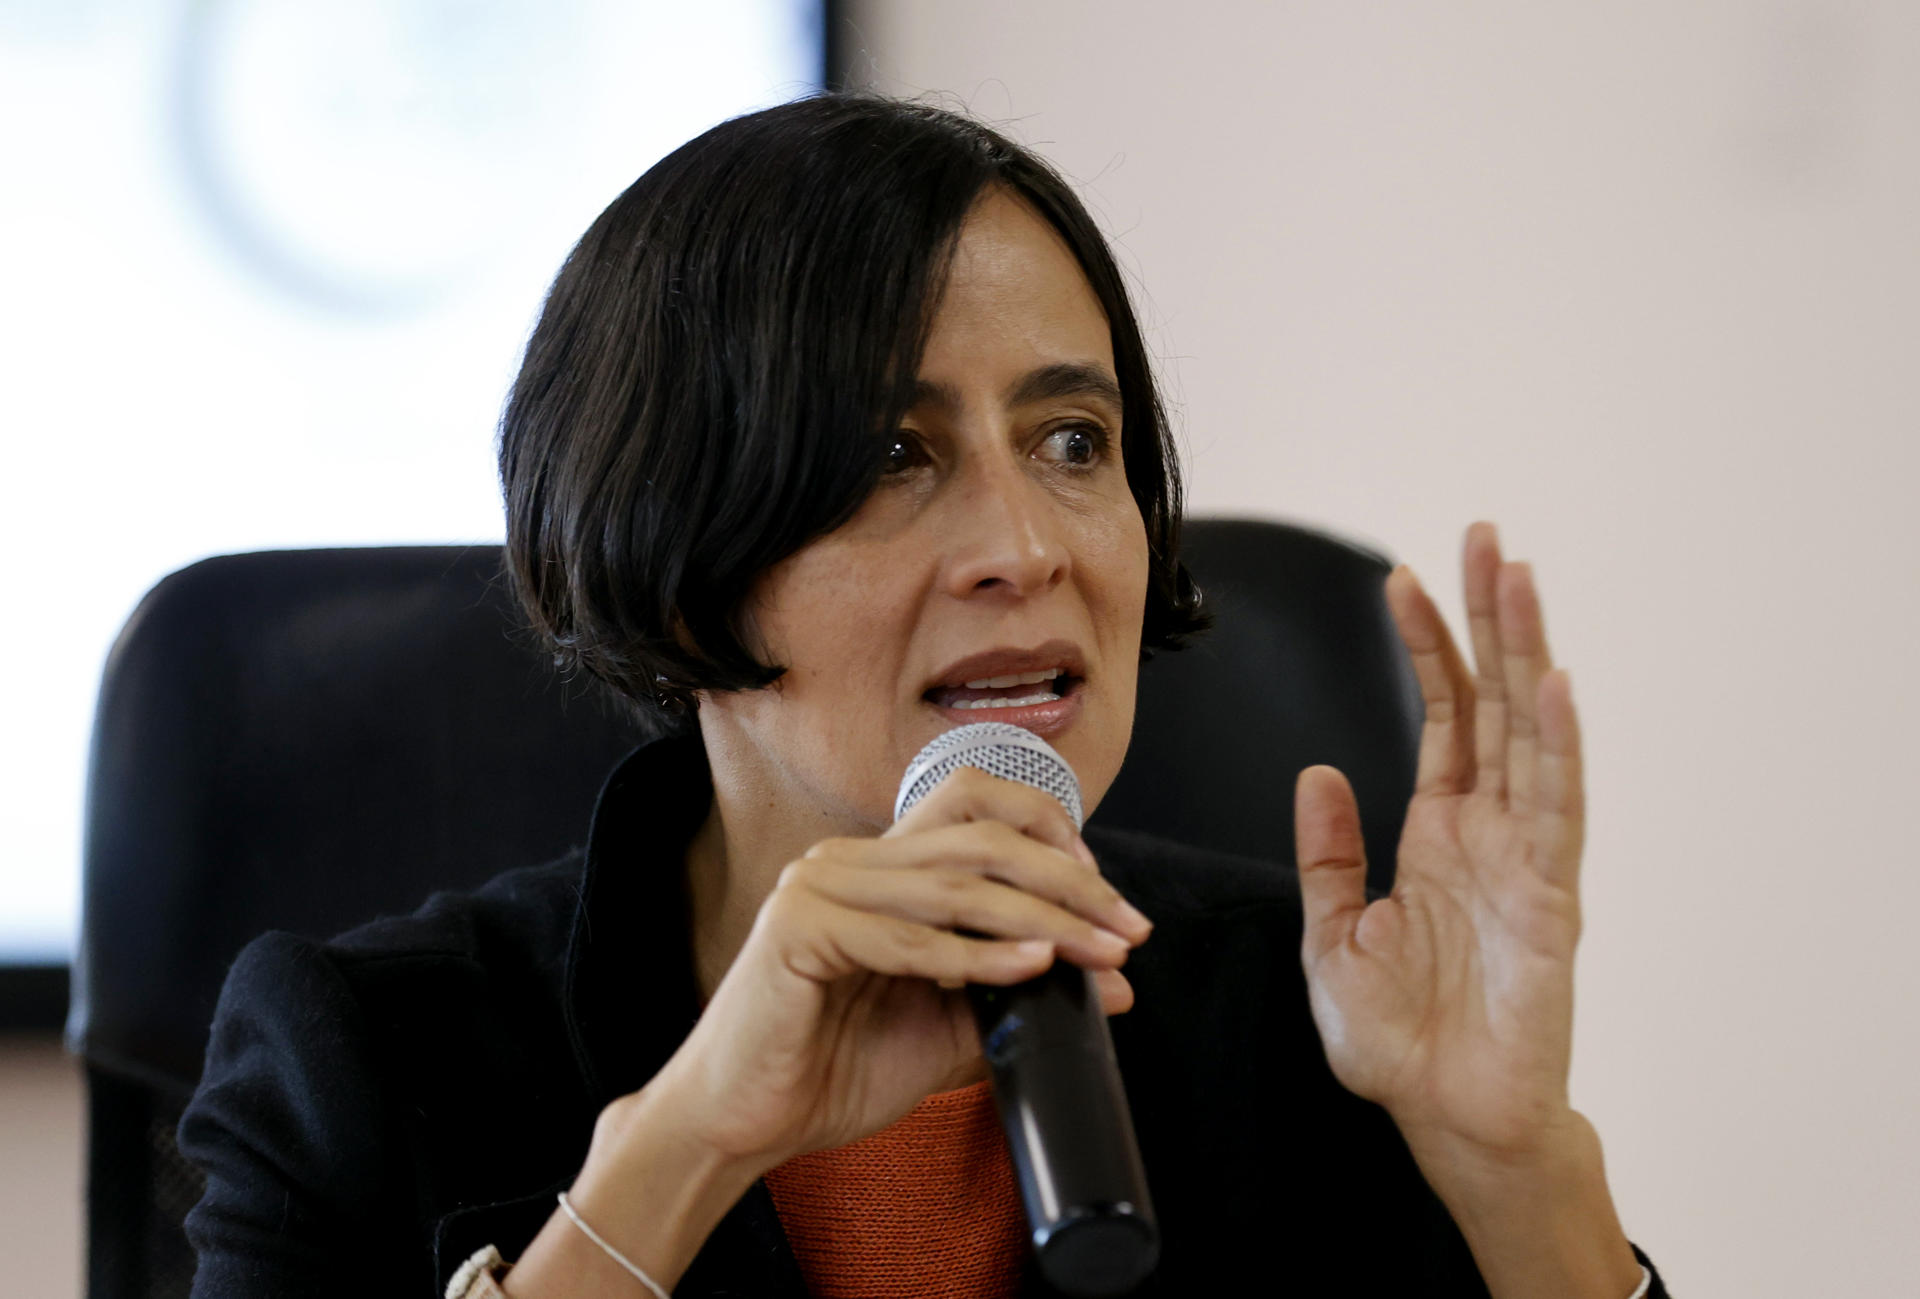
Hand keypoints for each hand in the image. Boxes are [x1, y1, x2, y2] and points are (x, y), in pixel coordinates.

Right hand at [647, 768, 1151, 1170]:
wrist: (747, 1126)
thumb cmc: (832, 1072)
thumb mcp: (946, 1027)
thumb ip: (1018, 996)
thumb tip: (1116, 985)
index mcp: (876, 867)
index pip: (971, 803)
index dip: (1046, 829)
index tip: (1103, 891)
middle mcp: (846, 862)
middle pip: (977, 836)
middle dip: (1067, 881)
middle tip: (1125, 928)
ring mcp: (817, 889)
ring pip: (953, 883)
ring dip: (1039, 918)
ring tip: (1095, 953)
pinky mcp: (797, 931)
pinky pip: (907, 939)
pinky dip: (977, 956)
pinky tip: (1029, 966)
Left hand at [1294, 521, 1585, 1159]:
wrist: (1444, 1114)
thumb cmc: (1397, 1037)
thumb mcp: (1331, 935)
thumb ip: (1328, 854)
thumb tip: (1318, 770)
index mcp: (1436, 832)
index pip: (1439, 716)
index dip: (1426, 646)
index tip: (1403, 577)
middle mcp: (1488, 830)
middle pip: (1492, 701)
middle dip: (1487, 618)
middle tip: (1484, 536)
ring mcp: (1524, 856)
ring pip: (1531, 733)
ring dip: (1526, 653)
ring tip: (1519, 577)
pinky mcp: (1551, 895)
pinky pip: (1557, 807)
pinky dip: (1559, 744)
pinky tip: (1555, 683)